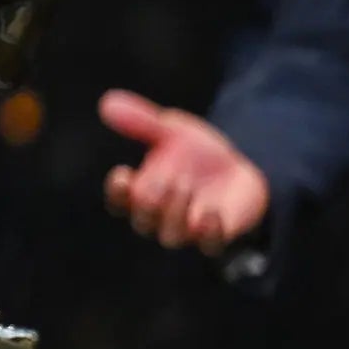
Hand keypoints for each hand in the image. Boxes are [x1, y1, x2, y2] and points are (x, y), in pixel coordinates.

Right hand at [101, 88, 269, 252]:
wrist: (240, 168)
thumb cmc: (196, 151)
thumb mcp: (171, 130)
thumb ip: (142, 121)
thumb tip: (108, 103)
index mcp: (141, 191)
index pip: (119, 201)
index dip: (118, 193)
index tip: (123, 174)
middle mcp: (160, 215)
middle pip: (143, 222)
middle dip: (150, 204)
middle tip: (165, 180)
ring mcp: (188, 229)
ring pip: (171, 236)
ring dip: (175, 214)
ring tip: (185, 186)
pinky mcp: (216, 236)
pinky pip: (209, 245)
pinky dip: (208, 233)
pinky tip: (210, 213)